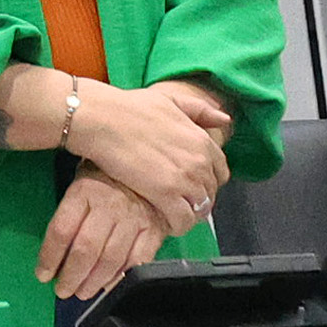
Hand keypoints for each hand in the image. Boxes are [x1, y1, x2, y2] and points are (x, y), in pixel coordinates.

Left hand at [37, 171, 176, 303]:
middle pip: (85, 249)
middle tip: (63, 291)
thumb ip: (70, 214)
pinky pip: (137, 262)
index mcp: (84, 191)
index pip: (61, 230)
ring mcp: (133, 219)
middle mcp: (109, 205)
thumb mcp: (81, 182)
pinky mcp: (154, 230)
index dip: (49, 257)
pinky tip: (107, 287)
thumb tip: (55, 255)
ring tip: (82, 293)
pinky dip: (120, 279)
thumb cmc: (106, 176)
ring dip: (93, 282)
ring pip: (110, 259)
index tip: (43, 275)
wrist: (149, 166)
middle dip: (71, 276)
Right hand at [59, 77, 231, 228]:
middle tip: (178, 201)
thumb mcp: (170, 100)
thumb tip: (224, 118)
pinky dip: (177, 225)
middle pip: (210, 192)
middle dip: (197, 199)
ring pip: (200, 209)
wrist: (102, 119)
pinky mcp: (165, 195)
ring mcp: (184, 179)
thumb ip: (199, 110)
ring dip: (188, 214)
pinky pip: (183, 221)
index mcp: (201, 139)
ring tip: (171, 212)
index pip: (220, 171)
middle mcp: (199, 161)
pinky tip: (165, 222)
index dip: (207, 181)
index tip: (192, 185)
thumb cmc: (128, 108)